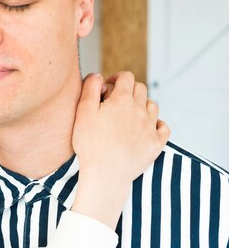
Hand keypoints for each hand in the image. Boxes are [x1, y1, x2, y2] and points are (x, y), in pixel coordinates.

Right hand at [70, 72, 169, 228]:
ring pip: (152, 105)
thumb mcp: (83, 112)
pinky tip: (148, 127)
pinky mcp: (156, 144)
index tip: (108, 85)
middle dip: (129, 88)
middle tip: (116, 99)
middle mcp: (139, 110)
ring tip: (130, 113)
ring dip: (142, 104)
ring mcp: (150, 127)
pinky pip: (164, 127)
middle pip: (141, 88)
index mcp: (122, 100)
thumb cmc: (90, 143)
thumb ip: (89, 89)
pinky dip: (157, 123)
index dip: (116, 77)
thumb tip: (97, 75)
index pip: (126, 77)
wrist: (106, 173)